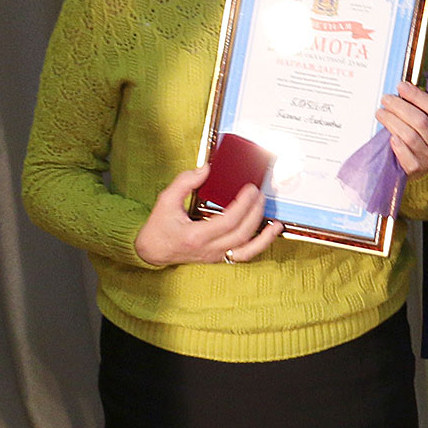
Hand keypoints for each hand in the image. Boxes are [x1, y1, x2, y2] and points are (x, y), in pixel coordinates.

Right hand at [132, 165, 283, 267]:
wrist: (152, 251)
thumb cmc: (159, 227)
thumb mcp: (165, 200)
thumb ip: (184, 183)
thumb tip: (206, 169)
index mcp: (195, 235)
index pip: (228, 221)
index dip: (243, 205)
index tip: (250, 189)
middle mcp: (208, 249)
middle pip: (241, 233)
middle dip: (255, 212)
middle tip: (260, 194)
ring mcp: (215, 255)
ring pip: (247, 250)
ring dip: (264, 236)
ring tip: (275, 221)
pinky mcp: (219, 257)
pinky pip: (244, 255)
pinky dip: (260, 245)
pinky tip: (270, 233)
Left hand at [376, 81, 427, 176]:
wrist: (421, 164)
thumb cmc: (422, 137)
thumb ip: (421, 106)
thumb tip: (404, 87)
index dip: (416, 95)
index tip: (401, 86)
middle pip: (420, 121)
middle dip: (400, 107)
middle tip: (386, 99)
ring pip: (410, 136)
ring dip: (392, 122)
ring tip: (381, 113)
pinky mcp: (417, 167)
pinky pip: (407, 157)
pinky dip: (398, 146)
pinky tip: (390, 137)